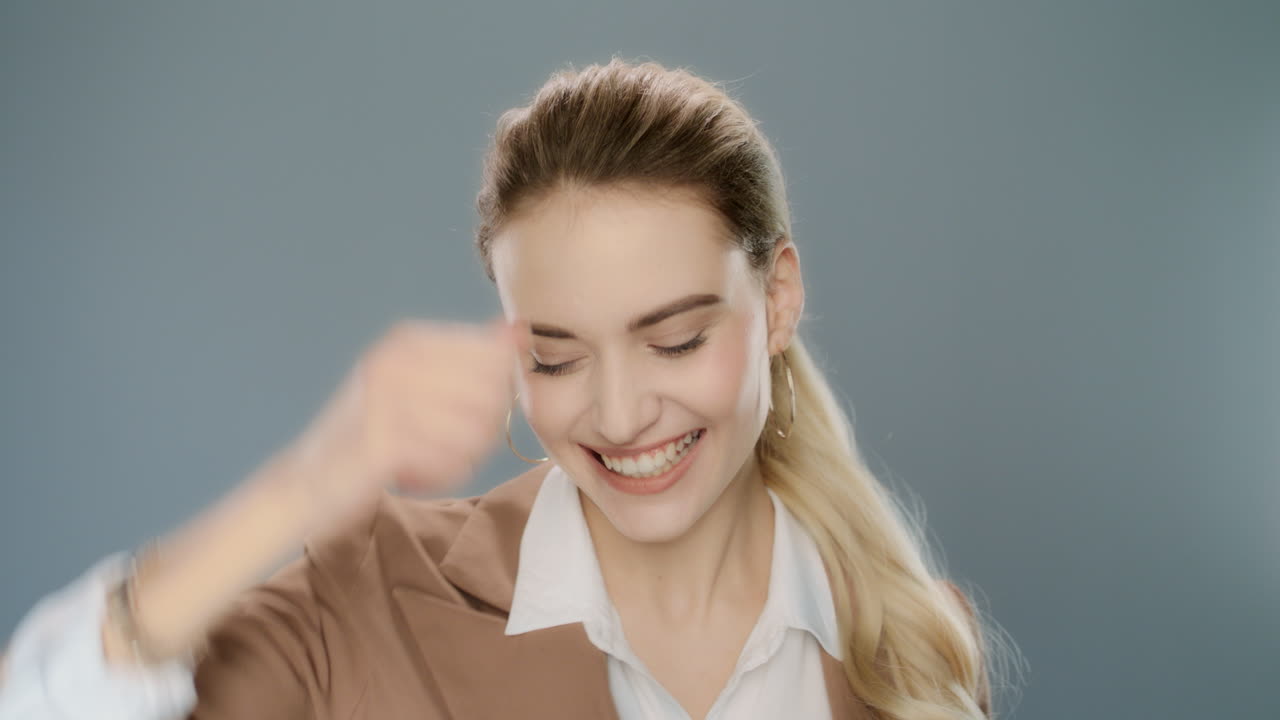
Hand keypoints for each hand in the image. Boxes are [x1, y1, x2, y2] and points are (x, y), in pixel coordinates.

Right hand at [275, 316, 526, 532]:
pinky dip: (441, 477)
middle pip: (491, 393)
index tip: (465, 413)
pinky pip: (450, 462)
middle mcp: (395, 360)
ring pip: (476, 432)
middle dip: (482, 429)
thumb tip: (520, 330)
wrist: (308, 481)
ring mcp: (385, 398)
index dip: (497, 393)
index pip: (495, 355)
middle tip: (447, 445)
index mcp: (407, 339)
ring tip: (426, 459)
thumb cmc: (377, 434)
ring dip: (460, 458)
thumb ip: (472, 358)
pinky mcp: (380, 442)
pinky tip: (412, 475)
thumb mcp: (420, 383)